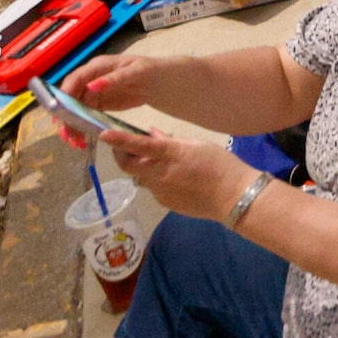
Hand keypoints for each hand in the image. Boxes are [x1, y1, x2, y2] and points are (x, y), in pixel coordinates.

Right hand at [60, 54, 161, 135]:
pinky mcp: (96, 105)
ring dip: (71, 125)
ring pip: (74, 109)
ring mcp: (91, 92)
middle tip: (66, 133)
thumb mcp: (135, 71)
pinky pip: (83, 116)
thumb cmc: (147, 71)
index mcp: (97, 66)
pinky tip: (79, 139)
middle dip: (65, 115)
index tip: (60, 110)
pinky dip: (80, 127)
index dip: (65, 94)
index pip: (75, 79)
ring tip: (74, 141)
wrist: (156, 82)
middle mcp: (90, 79)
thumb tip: (91, 86)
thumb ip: (114, 79)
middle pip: (70, 97)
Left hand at [107, 132, 254, 221]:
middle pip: (129, 165)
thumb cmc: (221, 165)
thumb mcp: (199, 146)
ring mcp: (159, 191)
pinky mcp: (164, 203)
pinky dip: (159, 180)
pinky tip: (179, 180)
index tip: (104, 134)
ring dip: (145, 167)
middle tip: (124, 148)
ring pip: (142, 176)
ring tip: (164, 163)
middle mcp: (159, 174)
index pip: (139, 145)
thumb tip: (153, 135)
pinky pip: (155, 188)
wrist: (233, 197)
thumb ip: (172, 142)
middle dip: (121, 155)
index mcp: (171, 155)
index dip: (120, 140)